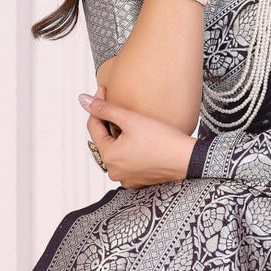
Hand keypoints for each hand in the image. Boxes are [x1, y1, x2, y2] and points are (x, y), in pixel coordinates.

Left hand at [79, 85, 196, 188]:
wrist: (188, 159)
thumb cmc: (163, 140)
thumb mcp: (131, 119)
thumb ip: (104, 108)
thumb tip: (82, 100)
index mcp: (109, 157)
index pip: (93, 126)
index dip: (97, 105)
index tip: (103, 90)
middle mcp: (114, 171)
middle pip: (104, 139)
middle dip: (109, 121)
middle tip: (121, 105)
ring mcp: (126, 178)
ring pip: (116, 150)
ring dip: (120, 135)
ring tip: (132, 122)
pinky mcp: (138, 180)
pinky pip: (127, 160)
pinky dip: (130, 148)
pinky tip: (141, 139)